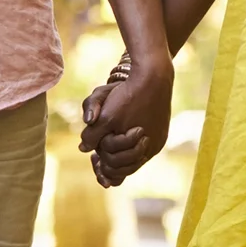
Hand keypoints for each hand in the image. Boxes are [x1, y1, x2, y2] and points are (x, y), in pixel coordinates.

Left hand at [78, 63, 172, 187]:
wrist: (154, 75)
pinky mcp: (162, 130)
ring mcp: (159, 139)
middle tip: (97, 155)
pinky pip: (144, 145)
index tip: (93, 158)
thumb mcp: (106, 115)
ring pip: (136, 156)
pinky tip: (121, 133)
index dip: (103, 166)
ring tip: (107, 143)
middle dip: (111, 160)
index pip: (117, 170)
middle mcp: (153, 147)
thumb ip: (93, 135)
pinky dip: (131, 143)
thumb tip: (83, 149)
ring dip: (120, 152)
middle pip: (127, 165)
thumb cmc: (128, 95)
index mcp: (141, 148)